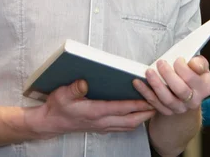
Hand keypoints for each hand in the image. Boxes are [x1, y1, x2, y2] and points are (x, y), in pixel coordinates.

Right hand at [25, 80, 155, 137]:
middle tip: (159, 103)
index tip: (149, 98)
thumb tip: (84, 83)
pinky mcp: (101, 127)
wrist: (50, 122)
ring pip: (127, 125)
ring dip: (141, 118)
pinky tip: (136, 115)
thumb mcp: (62, 94)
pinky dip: (132, 122)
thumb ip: (74, 88)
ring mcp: (102, 126)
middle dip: (145, 113)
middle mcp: (101, 121)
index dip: (136, 103)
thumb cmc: (57, 107)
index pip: (120, 108)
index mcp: (94, 111)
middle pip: (129, 120)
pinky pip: (121, 127)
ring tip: (152, 108)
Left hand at [132, 56, 209, 115]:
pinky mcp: (167, 112)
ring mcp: (179, 108)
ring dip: (156, 85)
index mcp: (204, 88)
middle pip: (180, 90)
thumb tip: (193, 63)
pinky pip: (155, 103)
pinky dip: (145, 93)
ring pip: (167, 99)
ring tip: (148, 72)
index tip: (177, 59)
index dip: (183, 68)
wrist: (188, 96)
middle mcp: (193, 101)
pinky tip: (138, 82)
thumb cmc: (193, 76)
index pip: (193, 78)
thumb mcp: (200, 68)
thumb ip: (200, 63)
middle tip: (160, 63)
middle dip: (168, 75)